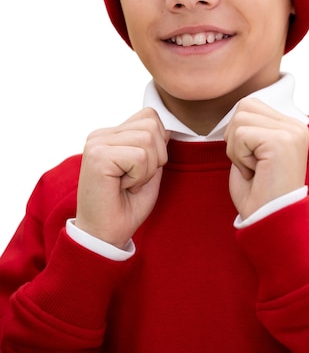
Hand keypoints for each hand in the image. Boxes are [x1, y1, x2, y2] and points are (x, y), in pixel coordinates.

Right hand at [75, 108, 169, 248]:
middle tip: (135, 179)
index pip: (149, 116)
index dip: (158, 145)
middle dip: (155, 157)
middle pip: (152, 125)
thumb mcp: (149, 170)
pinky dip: (139, 177)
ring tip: (129, 184)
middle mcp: (101, 135)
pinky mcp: (98, 156)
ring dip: (146, 169)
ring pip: (148, 139)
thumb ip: (155, 146)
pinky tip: (122, 187)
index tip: (141, 170)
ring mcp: (97, 143)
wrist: (104, 235)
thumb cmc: (126, 206)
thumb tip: (167, 127)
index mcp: (111, 134)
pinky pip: (139, 156)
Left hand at [224, 98, 308, 219]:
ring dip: (236, 149)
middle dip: (235, 138)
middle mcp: (296, 125)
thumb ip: (250, 128)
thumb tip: (237, 110)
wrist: (271, 222)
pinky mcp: (281, 141)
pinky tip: (255, 173)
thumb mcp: (254, 152)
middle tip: (251, 165)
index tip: (254, 162)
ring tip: (254, 169)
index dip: (239, 135)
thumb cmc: (259, 193)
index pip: (250, 105)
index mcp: (291, 126)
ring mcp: (291, 132)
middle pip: (244, 106)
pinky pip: (240, 136)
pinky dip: (239, 157)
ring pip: (239, 119)